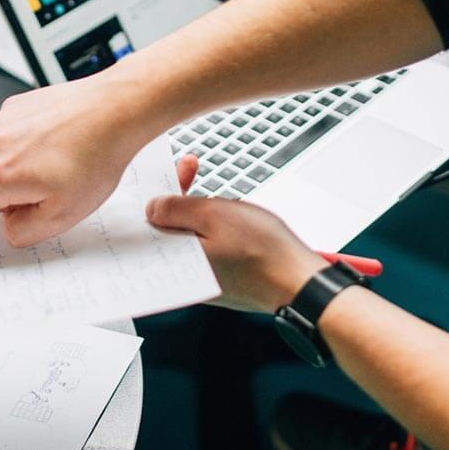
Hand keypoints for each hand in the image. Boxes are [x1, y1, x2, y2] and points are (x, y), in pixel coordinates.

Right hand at [0, 68, 152, 251]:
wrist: (116, 109)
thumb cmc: (96, 158)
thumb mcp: (63, 216)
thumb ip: (24, 230)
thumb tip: (7, 222)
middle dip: (5, 200)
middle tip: (50, 195)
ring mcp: (1, 123)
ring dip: (18, 173)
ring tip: (60, 165)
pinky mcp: (14, 107)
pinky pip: (10, 140)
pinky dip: (27, 149)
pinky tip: (58, 145)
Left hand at [145, 156, 325, 312]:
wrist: (300, 282)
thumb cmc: (262, 251)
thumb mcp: (213, 215)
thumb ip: (176, 209)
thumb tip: (153, 208)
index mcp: (174, 261)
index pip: (148, 223)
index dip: (155, 191)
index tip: (167, 170)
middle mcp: (183, 275)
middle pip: (166, 227)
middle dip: (176, 194)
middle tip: (189, 167)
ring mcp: (201, 279)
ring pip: (186, 236)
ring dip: (193, 208)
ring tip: (209, 188)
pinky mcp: (219, 279)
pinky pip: (203, 248)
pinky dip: (208, 227)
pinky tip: (222, 213)